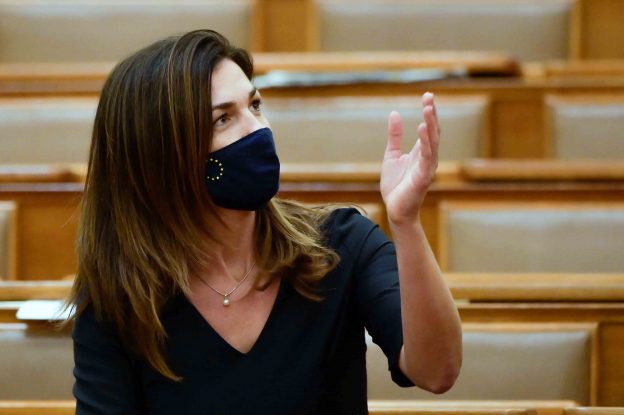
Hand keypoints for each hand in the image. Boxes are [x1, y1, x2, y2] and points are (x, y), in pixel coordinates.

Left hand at [380, 92, 439, 224]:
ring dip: (430, 125)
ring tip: (427, 109)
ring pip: (432, 142)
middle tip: (429, 96)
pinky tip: (422, 129)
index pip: (428, 128)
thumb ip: (395, 136)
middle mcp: (428, 157)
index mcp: (422, 152)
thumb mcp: (391, 155)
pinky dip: (426, 142)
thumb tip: (395, 113)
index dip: (429, 112)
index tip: (427, 95)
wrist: (395, 209)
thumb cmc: (395, 185)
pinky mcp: (423, 177)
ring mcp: (428, 167)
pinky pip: (427, 157)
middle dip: (432, 114)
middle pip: (433, 132)